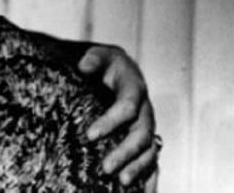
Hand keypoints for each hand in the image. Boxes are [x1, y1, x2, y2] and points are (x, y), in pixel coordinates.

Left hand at [79, 44, 158, 185]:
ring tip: (120, 181)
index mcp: (134, 88)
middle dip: (124, 152)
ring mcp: (146, 125)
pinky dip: (147, 175)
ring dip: (137, 167)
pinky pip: (150, 159)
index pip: (127, 107)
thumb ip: (93, 59)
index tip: (90, 135)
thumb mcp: (98, 55)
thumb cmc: (102, 63)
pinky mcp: (144, 138)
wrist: (114, 70)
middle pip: (141, 134)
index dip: (111, 121)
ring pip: (149, 150)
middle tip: (105, 168)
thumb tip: (83, 67)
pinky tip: (140, 190)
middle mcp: (145, 110)